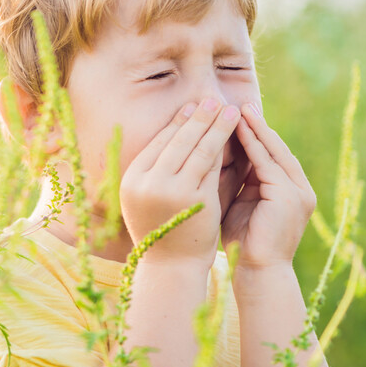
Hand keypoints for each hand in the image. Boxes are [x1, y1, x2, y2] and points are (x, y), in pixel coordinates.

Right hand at [120, 98, 240, 267]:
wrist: (172, 267)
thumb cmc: (165, 230)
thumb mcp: (154, 197)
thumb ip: (166, 169)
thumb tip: (183, 129)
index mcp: (131, 179)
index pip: (158, 143)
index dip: (177, 123)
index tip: (191, 107)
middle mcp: (147, 182)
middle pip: (177, 141)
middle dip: (198, 117)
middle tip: (212, 98)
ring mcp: (171, 191)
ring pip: (197, 149)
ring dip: (215, 126)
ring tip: (229, 109)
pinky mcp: (194, 199)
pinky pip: (211, 166)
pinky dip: (223, 148)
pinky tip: (233, 134)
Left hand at [221, 104, 315, 270]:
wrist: (257, 274)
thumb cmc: (243, 244)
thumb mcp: (241, 204)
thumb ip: (239, 181)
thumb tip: (219, 154)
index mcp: (292, 192)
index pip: (272, 156)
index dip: (256, 135)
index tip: (237, 116)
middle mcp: (301, 190)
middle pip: (277, 149)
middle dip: (258, 126)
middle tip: (240, 103)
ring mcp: (298, 192)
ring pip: (273, 152)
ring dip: (255, 130)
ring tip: (238, 109)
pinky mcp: (289, 196)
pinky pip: (267, 164)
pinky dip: (252, 146)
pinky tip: (238, 130)